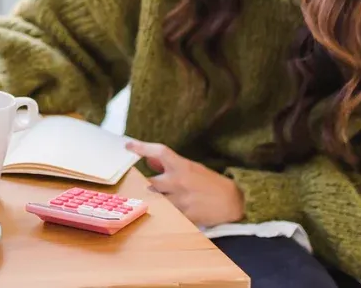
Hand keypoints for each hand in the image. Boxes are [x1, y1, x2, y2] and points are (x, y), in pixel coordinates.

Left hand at [126, 140, 243, 227]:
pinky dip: (167, 212)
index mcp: (182, 166)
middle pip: (150, 181)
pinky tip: (176, 210)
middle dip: (151, 184)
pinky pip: (166, 213)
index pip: (159, 152)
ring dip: (158, 199)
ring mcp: (180, 200)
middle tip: (157, 186)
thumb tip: (149, 159)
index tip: (128, 145)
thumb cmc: (210, 183)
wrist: (232, 202)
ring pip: (156, 199)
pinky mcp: (183, 215)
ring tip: (170, 199)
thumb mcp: (191, 168)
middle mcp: (179, 181)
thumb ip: (169, 165)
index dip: (142, 147)